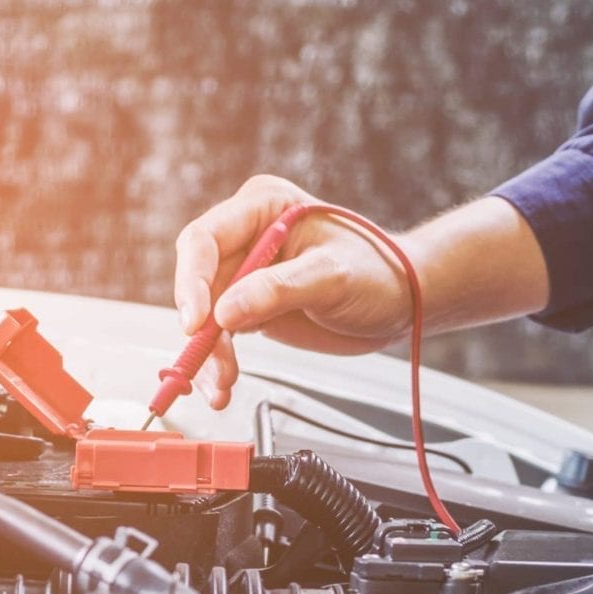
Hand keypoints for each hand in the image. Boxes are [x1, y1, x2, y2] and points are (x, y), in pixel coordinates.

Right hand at [172, 175, 413, 408]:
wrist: (400, 301)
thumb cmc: (378, 273)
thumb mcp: (333, 277)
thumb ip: (278, 290)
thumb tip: (225, 312)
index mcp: (263, 207)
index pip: (205, 239)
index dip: (193, 281)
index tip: (197, 321)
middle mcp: (246, 236)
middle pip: (199, 282)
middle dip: (201, 328)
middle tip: (213, 364)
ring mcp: (246, 273)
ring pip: (206, 315)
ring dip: (208, 354)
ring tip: (222, 386)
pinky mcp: (251, 306)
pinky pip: (221, 335)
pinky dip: (219, 361)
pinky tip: (223, 384)